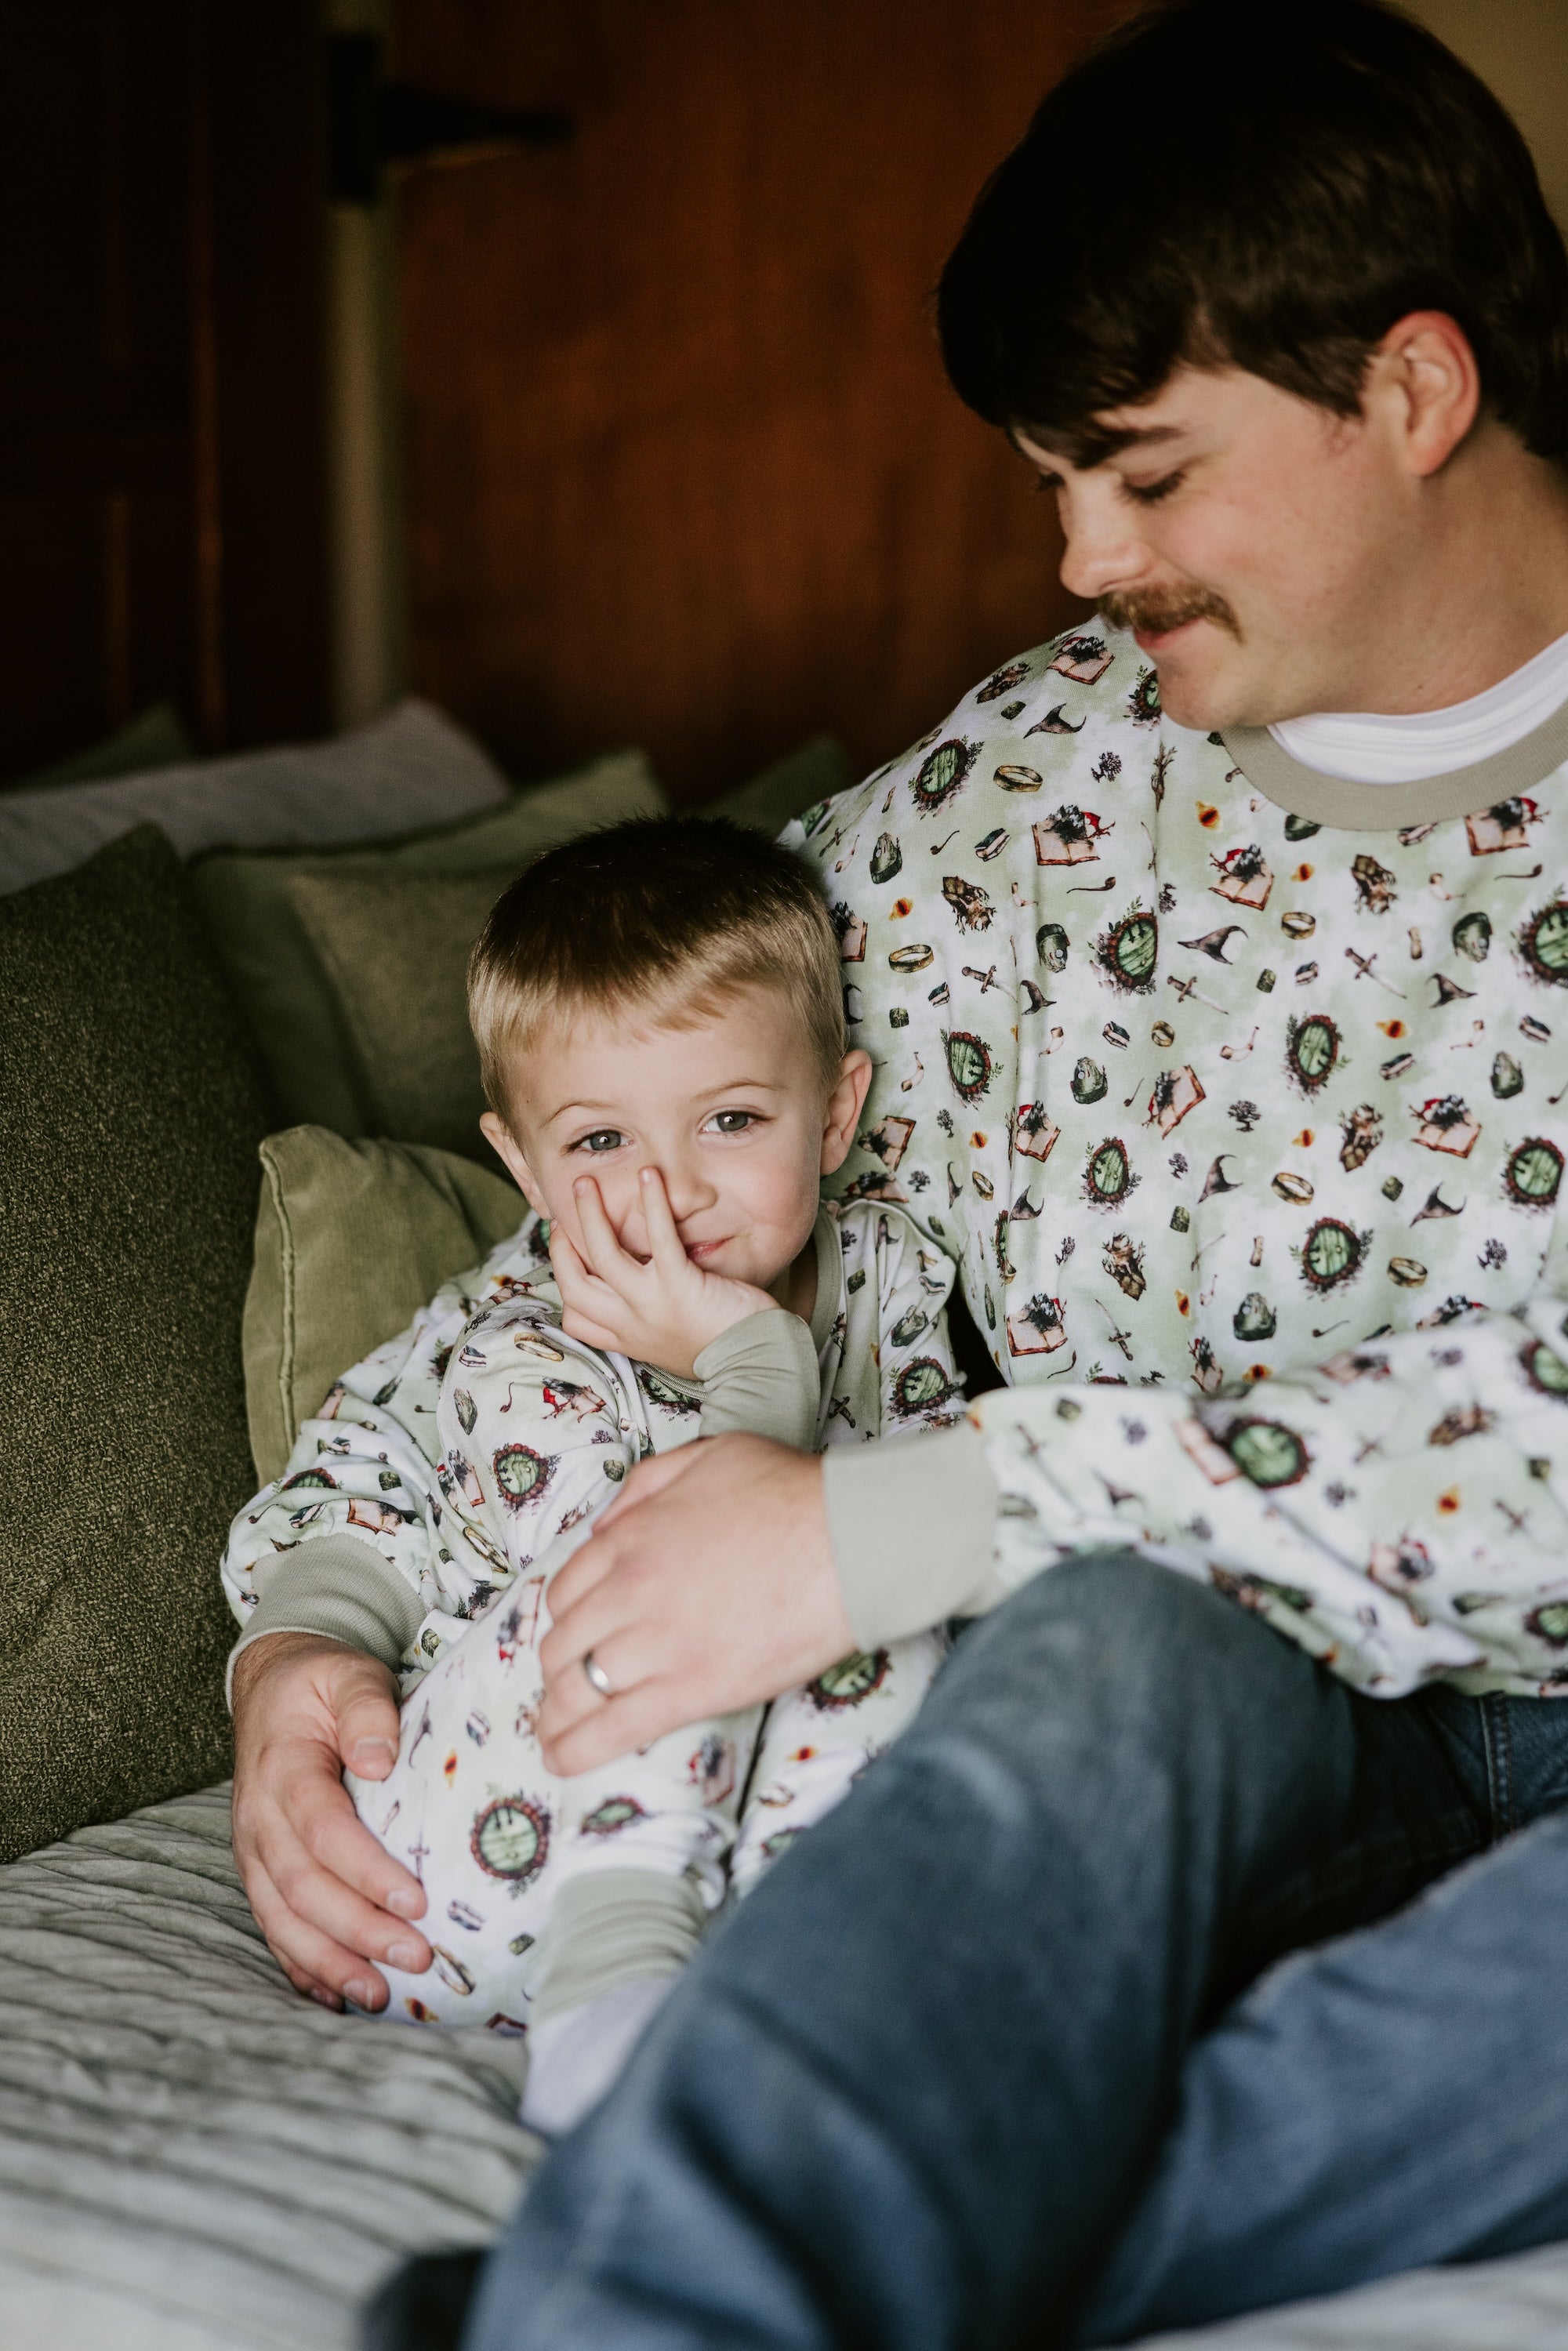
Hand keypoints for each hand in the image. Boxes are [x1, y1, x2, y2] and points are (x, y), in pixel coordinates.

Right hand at [230, 1632, 430, 2010]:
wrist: (272, 1687)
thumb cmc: (322, 1683)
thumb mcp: (348, 1674)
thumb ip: (365, 1708)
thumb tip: (379, 1759)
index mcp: (283, 1770)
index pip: (323, 1832)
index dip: (367, 1873)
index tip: (417, 1901)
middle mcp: (259, 1818)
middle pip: (302, 1888)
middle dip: (358, 1931)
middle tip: (415, 1958)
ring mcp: (254, 1850)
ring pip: (282, 1919)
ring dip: (329, 1962)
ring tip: (379, 1995)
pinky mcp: (261, 1870)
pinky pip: (274, 1926)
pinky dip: (301, 1967)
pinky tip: (334, 1996)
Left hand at [536, 1432, 854, 1772]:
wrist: (848, 1539)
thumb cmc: (790, 1492)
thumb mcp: (707, 1456)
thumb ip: (647, 1485)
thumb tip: (606, 1526)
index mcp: (632, 1536)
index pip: (568, 1587)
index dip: (565, 1616)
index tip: (575, 1632)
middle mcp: (630, 1590)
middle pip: (564, 1641)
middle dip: (556, 1667)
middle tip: (566, 1684)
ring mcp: (657, 1644)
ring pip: (576, 1689)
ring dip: (556, 1713)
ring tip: (553, 1733)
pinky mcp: (690, 1690)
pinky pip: (614, 1728)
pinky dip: (578, 1749)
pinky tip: (561, 1761)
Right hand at [551, 1164, 777, 1378]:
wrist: (755, 1365)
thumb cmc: (724, 1350)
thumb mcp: (672, 1345)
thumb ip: (650, 1322)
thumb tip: (642, 1293)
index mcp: (628, 1338)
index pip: (575, 1317)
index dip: (563, 1281)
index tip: (566, 1251)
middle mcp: (630, 1323)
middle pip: (575, 1284)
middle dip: (561, 1245)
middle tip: (563, 1215)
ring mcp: (651, 1304)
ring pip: (602, 1255)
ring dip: (588, 1214)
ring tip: (585, 1182)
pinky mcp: (680, 1284)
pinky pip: (658, 1237)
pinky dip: (652, 1202)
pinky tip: (648, 1175)